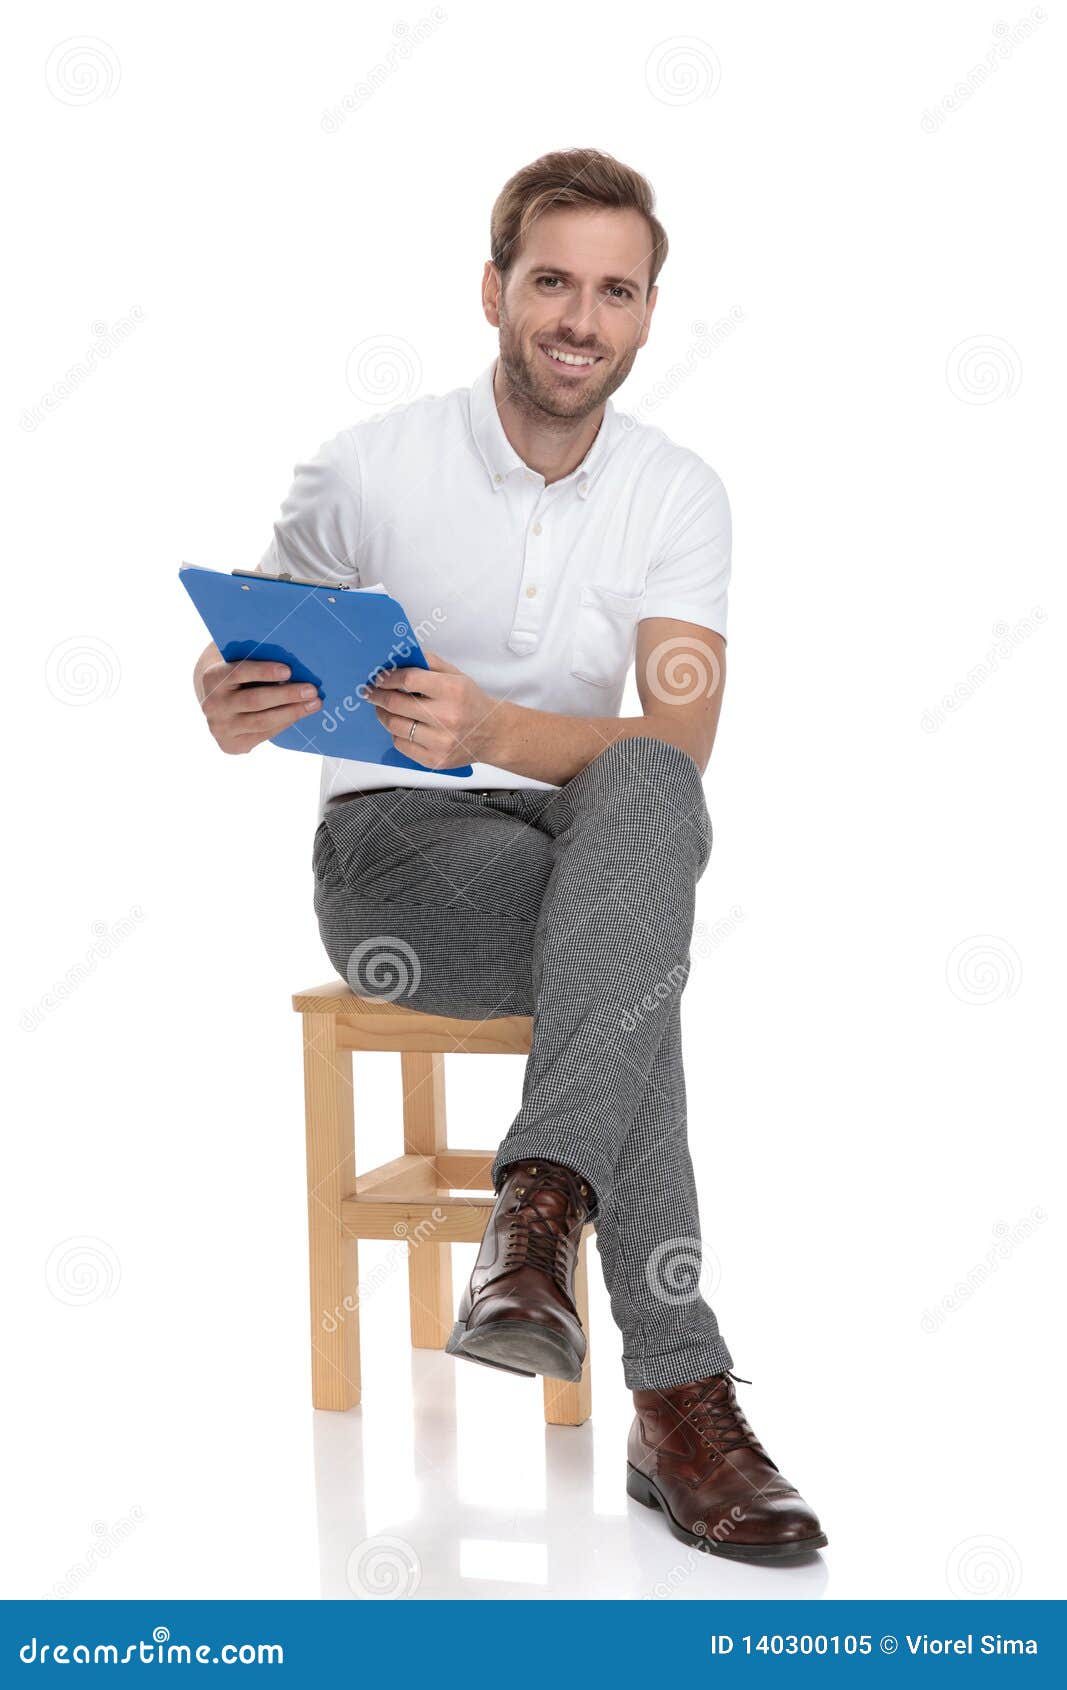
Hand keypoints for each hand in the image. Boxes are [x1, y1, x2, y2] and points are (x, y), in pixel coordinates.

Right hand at [197, 655, 321, 753]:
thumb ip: (256, 658)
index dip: (265, 672)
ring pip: (263, 721)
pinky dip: (285, 723)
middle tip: (312, 690)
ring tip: (314, 704)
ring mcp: (221, 727)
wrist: (215, 702)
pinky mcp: (231, 744)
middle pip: (255, 700)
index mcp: (213, 678)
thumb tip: (294, 658)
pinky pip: (264, 734)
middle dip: (287, 695)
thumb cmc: (236, 675)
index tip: (289, 670)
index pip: (240, 672)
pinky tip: (299, 714)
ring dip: (292, 712)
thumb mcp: (238, 662)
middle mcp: (213, 705)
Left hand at [365, 647, 493, 768]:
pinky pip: (402, 745)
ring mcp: (440, 741)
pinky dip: (396, 733)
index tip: (379, 678)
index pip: (409, 679)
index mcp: (452, 691)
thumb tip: (398, 660)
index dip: (389, 678)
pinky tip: (401, 726)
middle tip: (371, 692)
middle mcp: (447, 717)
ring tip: (383, 708)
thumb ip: (429, 664)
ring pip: (396, 726)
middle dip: (378, 696)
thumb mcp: (457, 676)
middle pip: (397, 704)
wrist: (492, 734)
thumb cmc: (472, 703)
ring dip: (384, 714)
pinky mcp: (435, 759)